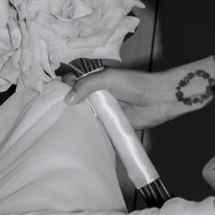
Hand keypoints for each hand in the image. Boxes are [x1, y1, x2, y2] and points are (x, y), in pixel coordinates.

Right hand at [64, 64, 185, 130]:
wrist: (158, 100)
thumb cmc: (135, 84)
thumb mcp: (107, 78)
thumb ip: (86, 85)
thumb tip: (67, 99)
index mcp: (95, 81)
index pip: (74, 82)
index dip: (64, 86)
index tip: (56, 92)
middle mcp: (97, 96)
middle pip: (76, 101)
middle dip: (66, 105)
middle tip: (56, 111)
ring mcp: (103, 111)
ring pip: (84, 116)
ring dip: (76, 120)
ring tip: (62, 125)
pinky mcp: (110, 125)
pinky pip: (96, 129)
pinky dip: (88, 132)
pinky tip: (77, 136)